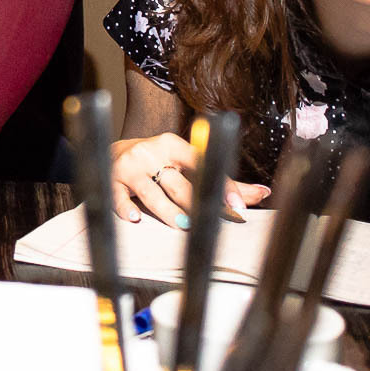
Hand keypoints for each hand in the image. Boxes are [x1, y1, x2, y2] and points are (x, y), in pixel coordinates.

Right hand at [109, 131, 268, 226]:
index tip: (238, 205)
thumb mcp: (183, 163)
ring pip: (152, 194)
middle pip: (179, 183)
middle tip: (212, 221)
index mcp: (173, 145)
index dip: (221, 185)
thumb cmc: (155, 161)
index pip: (202, 164)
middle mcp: (152, 153)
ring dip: (169, 212)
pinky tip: (135, 219)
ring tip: (183, 225)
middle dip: (197, 203)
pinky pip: (119, 197)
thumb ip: (218, 179)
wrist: (108, 152)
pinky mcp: (112, 180)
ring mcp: (131, 168)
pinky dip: (126, 209)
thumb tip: (261, 193)